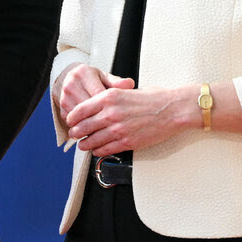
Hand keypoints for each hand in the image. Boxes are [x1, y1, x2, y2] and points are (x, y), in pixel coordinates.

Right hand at [55, 62, 134, 124]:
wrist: (69, 80)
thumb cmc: (91, 80)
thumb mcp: (104, 77)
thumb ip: (116, 82)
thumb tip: (129, 84)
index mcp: (83, 73)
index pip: (98, 93)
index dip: (110, 106)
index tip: (120, 115)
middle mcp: (71, 84)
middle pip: (88, 108)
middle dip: (102, 119)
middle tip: (115, 127)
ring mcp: (64, 97)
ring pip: (80, 118)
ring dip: (92, 126)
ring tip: (105, 132)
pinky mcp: (61, 108)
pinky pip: (75, 122)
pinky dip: (84, 128)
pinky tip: (94, 131)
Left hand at [66, 84, 194, 155]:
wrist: (172, 109)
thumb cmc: (152, 97)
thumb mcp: (125, 90)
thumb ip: (108, 98)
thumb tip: (96, 105)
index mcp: (108, 97)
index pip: (80, 109)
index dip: (72, 117)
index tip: (70, 121)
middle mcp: (110, 113)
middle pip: (84, 126)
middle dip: (76, 132)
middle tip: (74, 134)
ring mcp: (119, 129)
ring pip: (94, 140)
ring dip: (85, 144)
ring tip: (83, 145)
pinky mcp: (128, 142)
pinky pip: (107, 149)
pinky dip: (99, 151)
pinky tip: (97, 151)